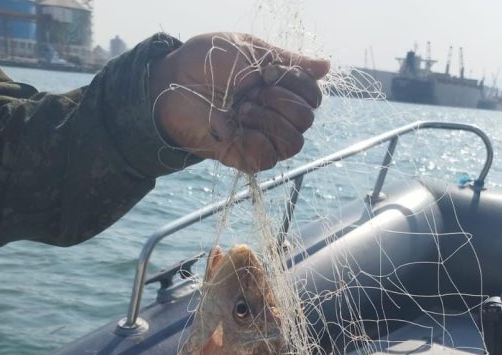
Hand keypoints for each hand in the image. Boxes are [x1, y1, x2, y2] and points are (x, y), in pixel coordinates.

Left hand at [150, 33, 328, 172]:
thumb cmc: (208, 61)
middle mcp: (275, 116)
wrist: (174, 82)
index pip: (313, 97)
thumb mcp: (253, 50)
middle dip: (281, 101)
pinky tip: (235, 127)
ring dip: (269, 121)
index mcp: (279, 89)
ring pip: (294, 143)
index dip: (297, 84)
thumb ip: (290, 61)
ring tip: (242, 110)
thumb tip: (326, 67)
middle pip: (306, 120)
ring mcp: (262, 139)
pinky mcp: (246, 158)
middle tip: (251, 91)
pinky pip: (269, 158)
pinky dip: (255, 140)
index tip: (268, 71)